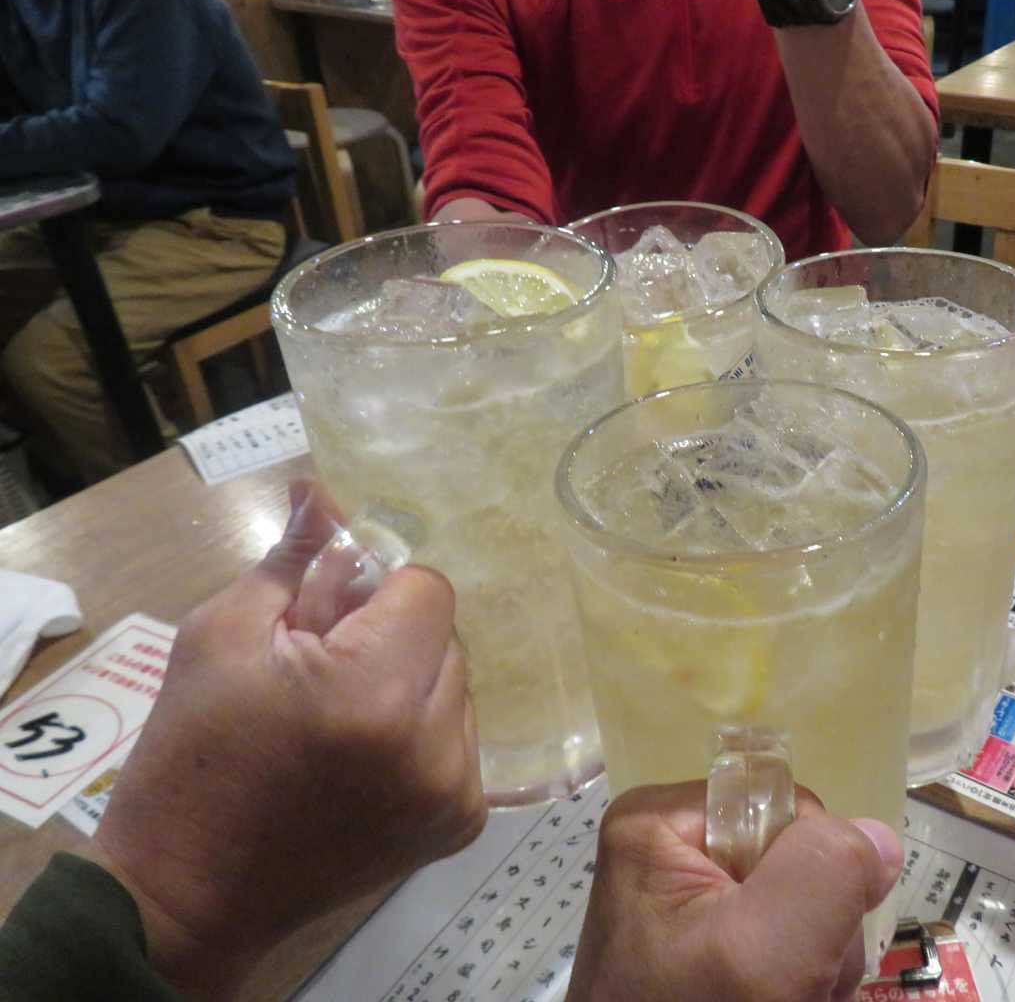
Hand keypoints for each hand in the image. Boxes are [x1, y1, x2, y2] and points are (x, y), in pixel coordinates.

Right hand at [89, 481, 485, 997]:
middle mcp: (435, 744)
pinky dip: (420, 735)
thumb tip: (324, 489)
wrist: (185, 894)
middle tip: (319, 669)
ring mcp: (454, 792)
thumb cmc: (190, 755)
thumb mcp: (220, 636)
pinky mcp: (459, 824)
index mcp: (375, 692)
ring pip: (456, 688)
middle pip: (446, 638)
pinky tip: (360, 757)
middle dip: (391, 638)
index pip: (428, 588)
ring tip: (336, 720)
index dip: (376, 590)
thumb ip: (293, 559)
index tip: (325, 618)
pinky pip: (459, 741)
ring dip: (409, 684)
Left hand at [567, 781, 901, 1001]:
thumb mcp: (763, 949)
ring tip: (787, 998)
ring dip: (816, 963)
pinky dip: (801, 980)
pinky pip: (789, 942)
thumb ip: (824, 872)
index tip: (788, 933)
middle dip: (816, 926)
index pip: (784, 804)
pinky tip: (785, 999)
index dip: (810, 869)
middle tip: (789, 983)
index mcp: (659, 822)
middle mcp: (669, 849)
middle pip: (798, 857)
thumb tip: (877, 839)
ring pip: (805, 907)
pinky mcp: (711, 945)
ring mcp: (691, 901)